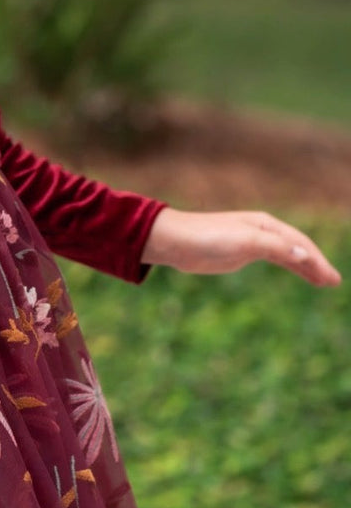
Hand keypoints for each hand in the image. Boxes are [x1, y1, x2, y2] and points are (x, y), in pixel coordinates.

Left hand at [142, 207, 341, 286]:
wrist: (175, 241)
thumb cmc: (207, 237)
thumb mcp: (243, 242)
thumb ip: (274, 247)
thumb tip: (303, 253)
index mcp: (266, 224)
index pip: (300, 244)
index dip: (317, 261)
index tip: (332, 279)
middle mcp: (263, 230)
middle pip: (298, 248)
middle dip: (317, 264)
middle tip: (334, 282)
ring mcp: (253, 242)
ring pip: (287, 255)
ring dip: (306, 266)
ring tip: (323, 282)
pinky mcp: (241, 253)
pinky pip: (274, 259)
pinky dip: (289, 266)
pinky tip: (298, 272)